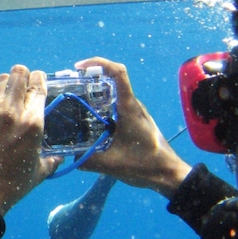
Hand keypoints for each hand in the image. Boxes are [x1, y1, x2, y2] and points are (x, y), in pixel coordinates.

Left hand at [0, 65, 62, 214]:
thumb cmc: (12, 185)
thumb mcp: (39, 172)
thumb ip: (52, 160)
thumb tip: (58, 157)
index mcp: (33, 123)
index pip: (38, 85)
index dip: (40, 79)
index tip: (40, 81)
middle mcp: (11, 112)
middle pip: (18, 73)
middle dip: (24, 75)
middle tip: (24, 84)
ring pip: (1, 80)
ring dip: (8, 83)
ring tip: (10, 93)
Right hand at [74, 57, 192, 197]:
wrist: (170, 175)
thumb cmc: (145, 165)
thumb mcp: (111, 165)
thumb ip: (86, 160)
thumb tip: (67, 156)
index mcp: (129, 108)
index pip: (117, 72)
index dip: (98, 63)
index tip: (79, 68)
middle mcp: (132, 106)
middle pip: (111, 80)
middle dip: (89, 79)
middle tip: (69, 87)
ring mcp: (134, 112)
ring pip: (113, 94)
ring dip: (94, 93)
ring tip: (74, 102)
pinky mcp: (134, 121)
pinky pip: (115, 106)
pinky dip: (100, 107)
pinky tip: (88, 120)